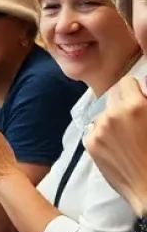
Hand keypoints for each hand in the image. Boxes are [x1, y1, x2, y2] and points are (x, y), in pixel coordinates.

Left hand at [86, 76, 146, 216]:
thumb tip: (143, 88)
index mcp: (136, 106)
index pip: (127, 82)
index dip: (135, 91)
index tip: (140, 101)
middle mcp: (113, 114)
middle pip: (112, 96)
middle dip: (123, 103)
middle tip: (135, 120)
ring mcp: (99, 130)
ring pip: (103, 114)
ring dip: (113, 120)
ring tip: (127, 138)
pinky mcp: (90, 144)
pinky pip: (95, 130)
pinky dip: (104, 135)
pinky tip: (117, 148)